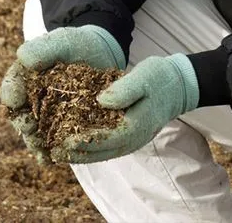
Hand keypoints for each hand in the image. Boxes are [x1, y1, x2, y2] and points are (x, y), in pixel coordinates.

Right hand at [0, 25, 125, 163]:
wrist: (99, 55)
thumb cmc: (76, 45)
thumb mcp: (62, 41)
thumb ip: (43, 48)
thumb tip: (23, 58)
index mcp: (24, 78)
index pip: (11, 88)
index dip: (11, 94)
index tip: (15, 98)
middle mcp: (30, 100)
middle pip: (20, 115)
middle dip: (23, 123)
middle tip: (29, 126)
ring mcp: (45, 116)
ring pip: (34, 133)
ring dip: (35, 142)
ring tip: (40, 150)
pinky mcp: (61, 128)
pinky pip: (52, 142)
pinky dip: (49, 152)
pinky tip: (50, 160)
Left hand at [54, 54, 199, 163]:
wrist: (177, 86)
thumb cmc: (159, 78)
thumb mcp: (143, 77)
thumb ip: (125, 90)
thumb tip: (101, 101)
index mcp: (136, 126)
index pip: (107, 140)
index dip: (84, 142)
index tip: (64, 142)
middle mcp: (133, 138)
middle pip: (102, 152)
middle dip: (77, 154)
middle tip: (54, 153)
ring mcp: (131, 139)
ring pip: (103, 153)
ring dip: (81, 155)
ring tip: (58, 153)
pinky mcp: (128, 135)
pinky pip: (106, 147)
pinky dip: (89, 148)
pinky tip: (73, 145)